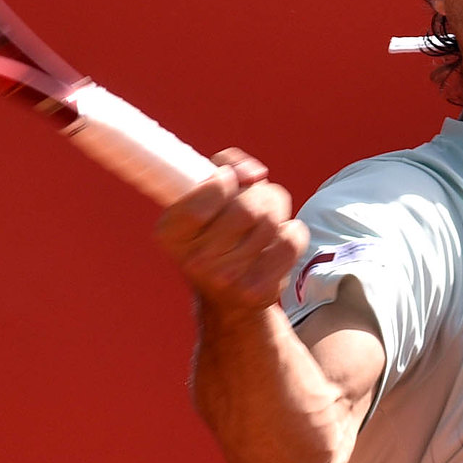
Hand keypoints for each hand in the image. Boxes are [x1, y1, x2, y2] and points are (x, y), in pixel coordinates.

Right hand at [155, 149, 308, 314]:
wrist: (227, 297)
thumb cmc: (215, 233)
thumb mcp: (203, 197)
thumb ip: (224, 165)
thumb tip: (255, 173)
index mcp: (171, 234)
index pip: (199, 204)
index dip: (223, 180)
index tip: (228, 179)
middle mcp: (195, 261)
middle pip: (245, 209)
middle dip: (258, 193)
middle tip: (255, 197)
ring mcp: (228, 279)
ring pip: (271, 221)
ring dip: (275, 209)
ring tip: (266, 217)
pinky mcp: (260, 289)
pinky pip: (290, 241)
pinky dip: (291, 230)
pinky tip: (277, 237)